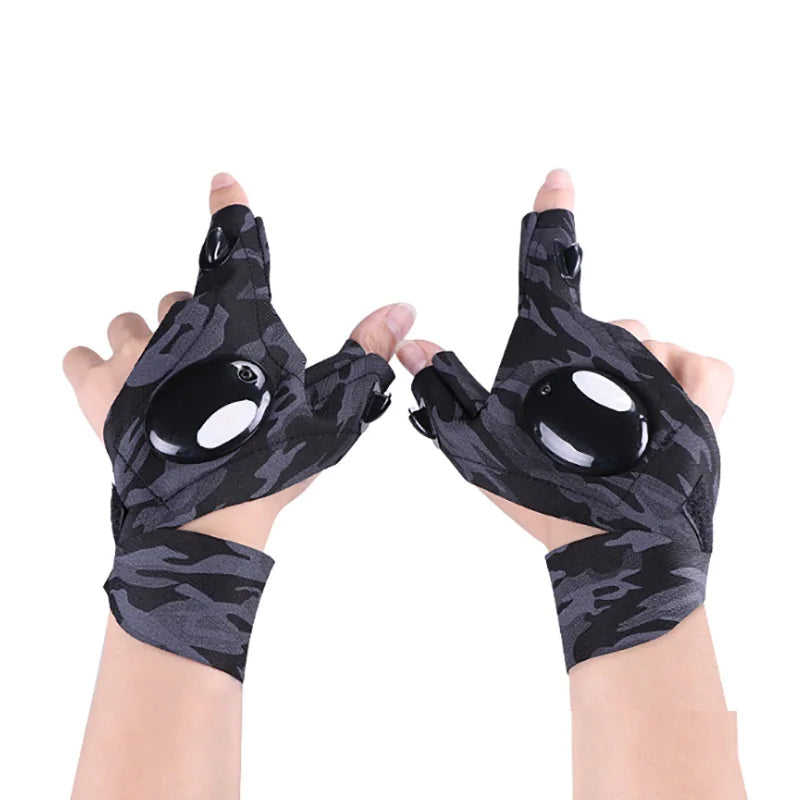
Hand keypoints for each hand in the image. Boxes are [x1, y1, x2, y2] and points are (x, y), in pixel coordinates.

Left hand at [63, 173, 416, 549]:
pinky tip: (125, 388)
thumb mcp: (333, 406)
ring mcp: (133, 356)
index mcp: (237, 319)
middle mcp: (179, 325)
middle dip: (199, 325)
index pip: (234, 244)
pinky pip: (81, 356)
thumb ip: (365, 349)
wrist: (207, 520)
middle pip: (180, 298)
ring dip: (152, 345)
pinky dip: (100, 365)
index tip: (222, 180)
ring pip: (131, 323)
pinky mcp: (97, 391)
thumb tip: (402, 307)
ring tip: (173, 387)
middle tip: (217, 371)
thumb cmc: (272, 463)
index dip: (229, 206)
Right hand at [397, 169, 733, 551]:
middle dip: (582, 358)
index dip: (549, 215)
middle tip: (573, 418)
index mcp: (556, 350)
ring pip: (644, 341)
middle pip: (600, 323)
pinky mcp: (703, 403)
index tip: (559, 177)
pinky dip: (681, 373)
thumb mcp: (476, 446)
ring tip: (610, 423)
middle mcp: (614, 348)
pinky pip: (701, 364)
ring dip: (624, 368)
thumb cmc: (546, 502)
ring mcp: (661, 373)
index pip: (545, 268)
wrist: (619, 550)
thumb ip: (443, 388)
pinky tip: (661, 399)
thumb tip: (411, 340)